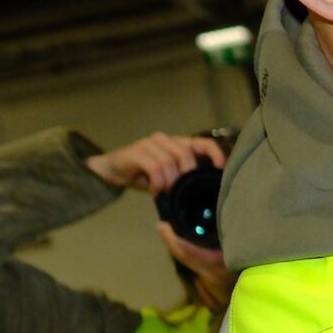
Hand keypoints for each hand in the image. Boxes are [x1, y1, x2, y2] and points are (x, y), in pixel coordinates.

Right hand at [86, 132, 222, 194]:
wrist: (112, 170)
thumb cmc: (145, 175)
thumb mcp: (170, 177)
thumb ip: (185, 179)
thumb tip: (207, 192)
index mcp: (179, 144)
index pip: (203, 143)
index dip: (215, 154)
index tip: (221, 170)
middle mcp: (166, 140)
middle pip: (186, 155)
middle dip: (187, 176)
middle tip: (181, 192)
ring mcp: (150, 144)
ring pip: (170, 162)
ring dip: (170, 182)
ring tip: (166, 192)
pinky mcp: (136, 152)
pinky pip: (154, 167)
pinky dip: (158, 182)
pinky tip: (157, 191)